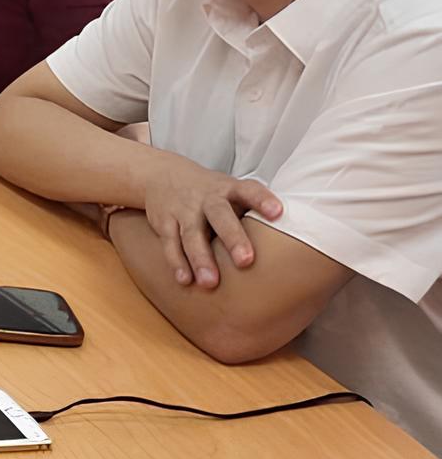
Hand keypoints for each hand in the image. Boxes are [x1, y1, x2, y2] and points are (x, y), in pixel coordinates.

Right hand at [134, 154, 284, 289]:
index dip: (263, 201)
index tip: (278, 213)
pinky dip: (177, 262)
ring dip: (201, 258)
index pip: (249, 191)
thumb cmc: (211, 193)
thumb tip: (297, 245)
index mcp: (229, 189)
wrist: (161, 175)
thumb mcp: (232, 191)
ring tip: (210, 283)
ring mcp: (184, 210)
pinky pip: (170, 243)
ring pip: (192, 234)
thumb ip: (255, 211)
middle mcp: (207, 198)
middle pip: (219, 215)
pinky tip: (185, 280)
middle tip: (246, 261)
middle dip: (232, 238)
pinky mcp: (164, 222)